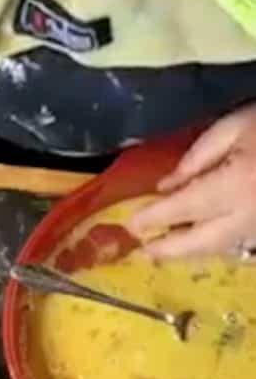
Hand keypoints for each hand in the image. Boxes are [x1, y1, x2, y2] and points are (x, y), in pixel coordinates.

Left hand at [131, 105, 255, 259]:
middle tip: (145, 252)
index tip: (132, 224)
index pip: (183, 208)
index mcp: (234, 185)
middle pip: (200, 242)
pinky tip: (202, 240)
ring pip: (221, 247)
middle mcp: (247, 214)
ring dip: (192, 251)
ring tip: (166, 250)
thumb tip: (167, 186)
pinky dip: (216, 244)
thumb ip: (198, 158)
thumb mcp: (235, 126)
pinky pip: (239, 243)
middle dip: (170, 250)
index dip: (155, 217)